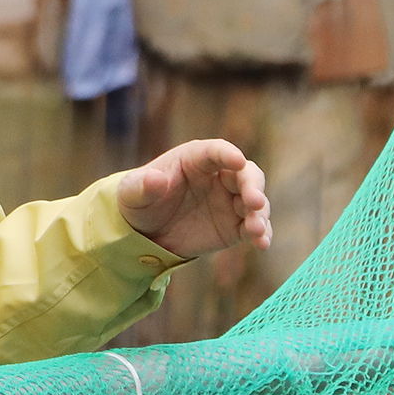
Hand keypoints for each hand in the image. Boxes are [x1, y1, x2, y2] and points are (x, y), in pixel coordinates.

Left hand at [117, 139, 271, 258]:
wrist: (144, 233)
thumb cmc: (139, 201)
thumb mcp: (132, 193)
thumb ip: (142, 186)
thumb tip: (155, 179)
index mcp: (195, 159)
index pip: (216, 151)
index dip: (228, 154)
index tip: (238, 161)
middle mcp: (219, 177)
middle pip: (246, 174)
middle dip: (253, 186)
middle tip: (254, 202)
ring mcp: (229, 202)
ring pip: (255, 201)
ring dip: (260, 214)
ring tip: (256, 229)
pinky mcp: (234, 227)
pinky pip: (253, 228)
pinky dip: (261, 234)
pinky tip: (262, 243)